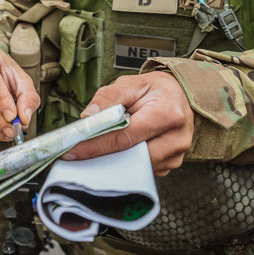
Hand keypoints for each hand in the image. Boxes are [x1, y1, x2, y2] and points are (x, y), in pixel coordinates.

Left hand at [64, 71, 193, 174]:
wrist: (180, 96)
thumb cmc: (156, 90)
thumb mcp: (131, 83)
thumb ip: (108, 97)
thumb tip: (88, 117)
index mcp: (167, 114)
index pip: (125, 136)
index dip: (96, 145)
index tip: (73, 150)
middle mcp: (176, 138)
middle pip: (132, 157)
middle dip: (101, 157)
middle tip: (75, 156)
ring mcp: (176, 155)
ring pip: (136, 169)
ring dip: (112, 163)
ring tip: (92, 153)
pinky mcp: (171, 164)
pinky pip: (143, 171)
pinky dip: (125, 165)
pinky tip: (113, 155)